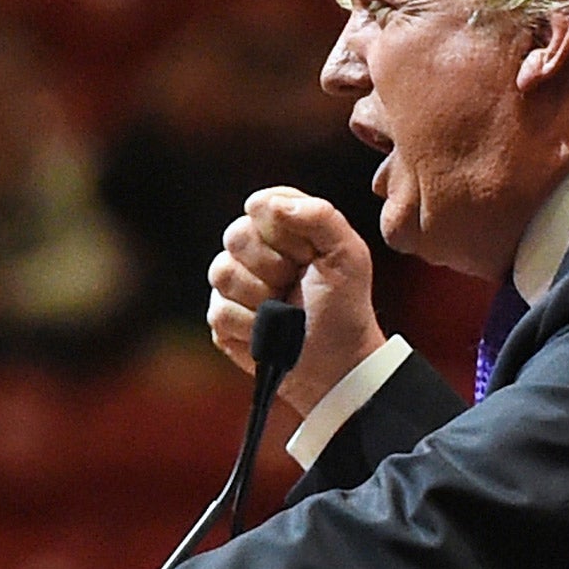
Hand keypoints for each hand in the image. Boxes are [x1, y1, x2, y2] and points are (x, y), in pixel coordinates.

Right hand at [207, 187, 386, 415]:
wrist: (336, 364)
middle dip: (272, 266)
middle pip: (236, 235)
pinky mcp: (222, 318)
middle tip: (296, 284)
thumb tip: (267, 204)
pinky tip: (272, 333)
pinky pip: (221, 311)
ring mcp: (234, 283)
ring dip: (261, 298)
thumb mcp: (348, 254)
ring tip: (285, 311)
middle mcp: (253, 250)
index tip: (308, 255)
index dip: (284, 232)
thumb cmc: (344, 306)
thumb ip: (319, 215)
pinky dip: (252, 327)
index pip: (261, 205)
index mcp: (283, 226)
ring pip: (223, 272)